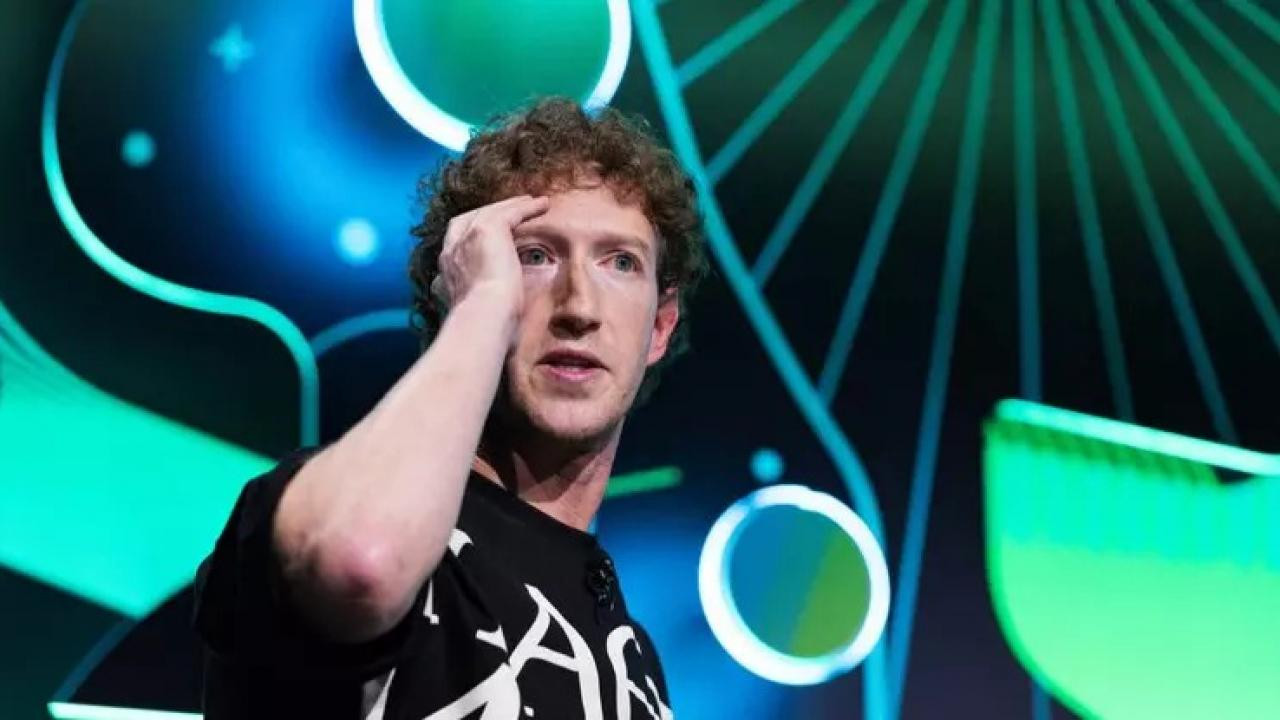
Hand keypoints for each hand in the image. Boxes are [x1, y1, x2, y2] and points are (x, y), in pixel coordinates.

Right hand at [431, 194, 550, 319]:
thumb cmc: (485, 324)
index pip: (456, 240)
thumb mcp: (476, 306)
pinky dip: (527, 207)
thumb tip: (497, 300)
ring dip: (511, 205)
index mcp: (447, 269)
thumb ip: (479, 296)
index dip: (473, 232)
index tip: (490, 232)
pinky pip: (510, 212)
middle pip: (469, 219)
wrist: (483, 319)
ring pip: (489, 212)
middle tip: (510, 210)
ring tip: (530, 202)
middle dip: (489, 212)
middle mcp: (452, 250)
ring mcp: (467, 237)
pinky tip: (543, 204)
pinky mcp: (487, 230)